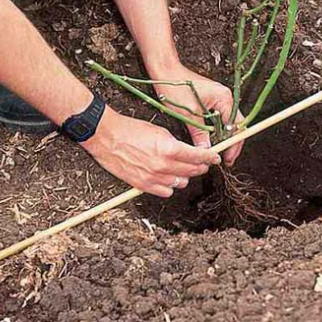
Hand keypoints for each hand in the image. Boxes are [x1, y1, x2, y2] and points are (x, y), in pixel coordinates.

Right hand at [82, 106, 219, 195]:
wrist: (106, 136)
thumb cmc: (130, 129)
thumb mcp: (159, 131)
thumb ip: (176, 144)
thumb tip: (189, 152)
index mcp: (169, 149)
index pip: (198, 157)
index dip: (210, 158)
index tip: (215, 158)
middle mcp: (163, 165)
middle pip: (192, 171)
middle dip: (200, 166)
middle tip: (202, 163)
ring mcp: (153, 177)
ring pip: (181, 183)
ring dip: (185, 176)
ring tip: (181, 169)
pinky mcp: (143, 185)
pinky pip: (166, 192)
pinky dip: (170, 186)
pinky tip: (168, 178)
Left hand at [152, 64, 244, 166]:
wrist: (165, 71)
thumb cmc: (176, 88)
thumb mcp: (189, 115)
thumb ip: (200, 134)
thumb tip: (207, 150)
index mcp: (224, 99)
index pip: (236, 126)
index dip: (234, 144)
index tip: (228, 157)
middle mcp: (225, 97)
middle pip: (235, 125)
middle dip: (231, 142)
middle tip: (225, 159)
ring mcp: (219, 98)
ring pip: (227, 123)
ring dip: (223, 138)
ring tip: (217, 151)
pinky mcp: (211, 100)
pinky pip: (218, 118)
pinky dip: (216, 130)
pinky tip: (211, 140)